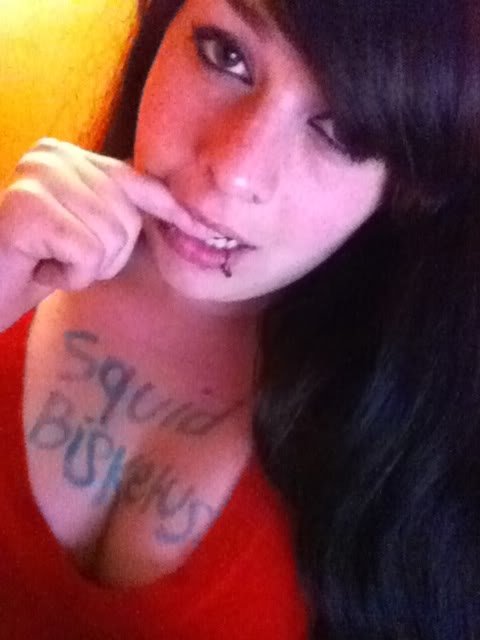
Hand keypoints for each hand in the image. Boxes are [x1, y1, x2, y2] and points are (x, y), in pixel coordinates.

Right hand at [0, 138, 181, 329]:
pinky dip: (71, 276)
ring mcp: (38, 176)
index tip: (204, 230)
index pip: (140, 182)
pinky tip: (42, 269)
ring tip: (53, 263)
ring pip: (111, 237)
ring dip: (87, 269)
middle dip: (108, 256)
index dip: (173, 211)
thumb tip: (186, 215)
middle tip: (68, 260)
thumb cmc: (40, 262)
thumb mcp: (89, 231)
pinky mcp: (26, 206)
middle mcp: (54, 155)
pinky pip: (87, 252)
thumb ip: (122, 211)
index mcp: (73, 156)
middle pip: (129, 218)